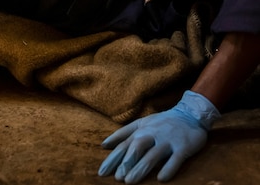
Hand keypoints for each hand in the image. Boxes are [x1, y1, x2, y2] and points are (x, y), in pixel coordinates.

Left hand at [98, 91, 220, 182]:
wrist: (190, 114)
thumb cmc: (162, 122)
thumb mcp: (141, 123)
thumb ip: (123, 133)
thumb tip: (104, 145)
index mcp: (142, 130)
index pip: (124, 144)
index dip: (113, 158)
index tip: (102, 172)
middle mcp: (153, 134)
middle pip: (137, 148)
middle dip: (126, 162)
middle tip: (118, 178)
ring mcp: (168, 140)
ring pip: (153, 155)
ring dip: (141, 168)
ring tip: (130, 181)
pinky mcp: (183, 146)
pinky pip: (175, 159)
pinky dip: (168, 168)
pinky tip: (161, 179)